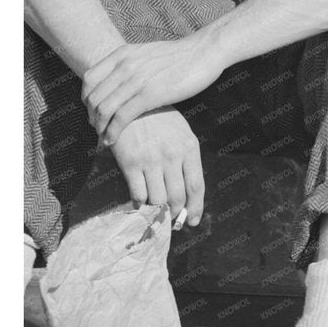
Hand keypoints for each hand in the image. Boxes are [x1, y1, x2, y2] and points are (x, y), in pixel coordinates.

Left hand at [83, 36, 225, 145]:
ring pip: (103, 110)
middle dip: (92, 117)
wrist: (206, 51)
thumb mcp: (148, 53)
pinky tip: (112, 140)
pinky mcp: (150, 94)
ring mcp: (137, 80)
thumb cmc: (181, 55)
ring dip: (99, 128)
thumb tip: (120, 79)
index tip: (94, 111)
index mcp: (123, 54)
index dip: (86, 99)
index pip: (89, 79)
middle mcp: (125, 66)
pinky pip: (121, 118)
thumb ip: (131, 63)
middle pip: (93, 97)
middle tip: (98, 128)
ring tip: (104, 137)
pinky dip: (112, 132)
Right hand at [108, 108, 204, 228]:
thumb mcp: (181, 133)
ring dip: (157, 211)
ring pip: (158, 199)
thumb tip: (187, 193)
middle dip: (176, 213)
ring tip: (156, 214)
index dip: (195, 207)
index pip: (196, 186)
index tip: (192, 221)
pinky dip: (140, 203)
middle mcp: (172, 155)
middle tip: (172, 222)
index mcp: (189, 148)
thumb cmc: (160, 120)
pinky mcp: (130, 163)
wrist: (132, 104)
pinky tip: (140, 203)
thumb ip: (185, 160)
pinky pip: (138, 193)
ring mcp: (151, 160)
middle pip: (178, 196)